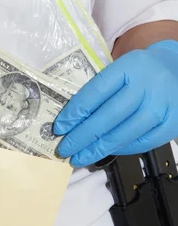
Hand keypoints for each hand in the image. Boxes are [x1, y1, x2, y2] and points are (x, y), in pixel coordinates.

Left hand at [54, 40, 177, 165]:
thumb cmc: (141, 71)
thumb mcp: (121, 68)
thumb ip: (101, 88)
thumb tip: (71, 118)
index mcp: (129, 67)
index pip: (96, 91)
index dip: (75, 112)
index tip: (59, 128)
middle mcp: (146, 86)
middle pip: (107, 117)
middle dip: (82, 137)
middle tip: (64, 149)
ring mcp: (160, 106)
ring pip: (123, 134)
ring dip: (97, 150)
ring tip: (79, 158)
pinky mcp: (171, 123)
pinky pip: (141, 143)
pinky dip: (120, 150)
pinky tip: (105, 152)